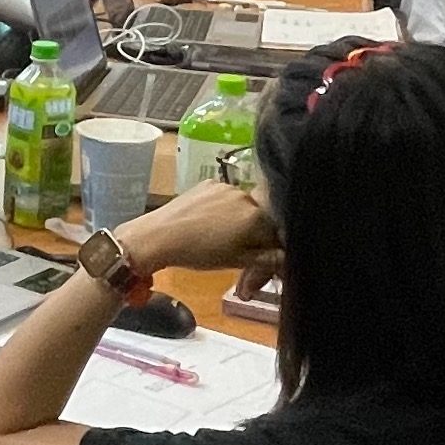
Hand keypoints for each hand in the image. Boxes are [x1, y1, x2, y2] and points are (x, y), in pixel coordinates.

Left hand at [120, 177, 276, 273]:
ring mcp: (226, 186)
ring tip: (220, 238)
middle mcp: (246, 196)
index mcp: (257, 217)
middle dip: (254, 235)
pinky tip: (208, 223)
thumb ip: (265, 258)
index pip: (276, 233)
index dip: (269, 249)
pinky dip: (223, 209)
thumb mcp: (235, 261)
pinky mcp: (208, 183)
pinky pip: (225, 197)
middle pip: (261, 218)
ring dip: (239, 221)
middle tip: (237, 252)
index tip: (259, 260)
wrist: (159, 235)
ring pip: (243, 206)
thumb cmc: (199, 253)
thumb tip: (285, 257)